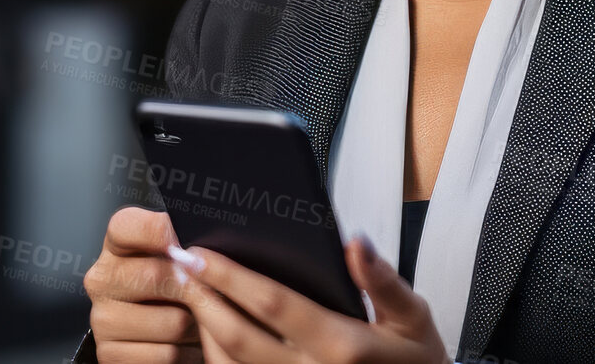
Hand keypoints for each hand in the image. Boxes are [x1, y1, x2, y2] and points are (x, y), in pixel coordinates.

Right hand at [83, 206, 202, 362]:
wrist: (161, 334)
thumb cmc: (177, 288)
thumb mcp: (180, 259)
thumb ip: (186, 244)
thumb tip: (203, 247)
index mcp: (116, 246)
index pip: (125, 225)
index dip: (157, 230)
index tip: (182, 242)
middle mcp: (101, 280)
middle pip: (155, 275)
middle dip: (193, 287)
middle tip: (207, 291)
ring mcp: (102, 319)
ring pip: (171, 322)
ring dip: (196, 326)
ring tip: (197, 320)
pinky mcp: (110, 354)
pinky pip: (166, 355)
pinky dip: (186, 353)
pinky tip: (185, 344)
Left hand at [169, 234, 449, 363]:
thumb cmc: (415, 359)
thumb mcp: (413, 316)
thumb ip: (383, 280)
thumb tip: (355, 243)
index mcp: (341, 345)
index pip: (273, 305)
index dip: (230, 278)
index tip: (200, 252)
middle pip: (237, 336)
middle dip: (203, 299)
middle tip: (179, 265)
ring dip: (204, 327)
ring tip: (190, 290)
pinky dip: (217, 355)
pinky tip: (210, 328)